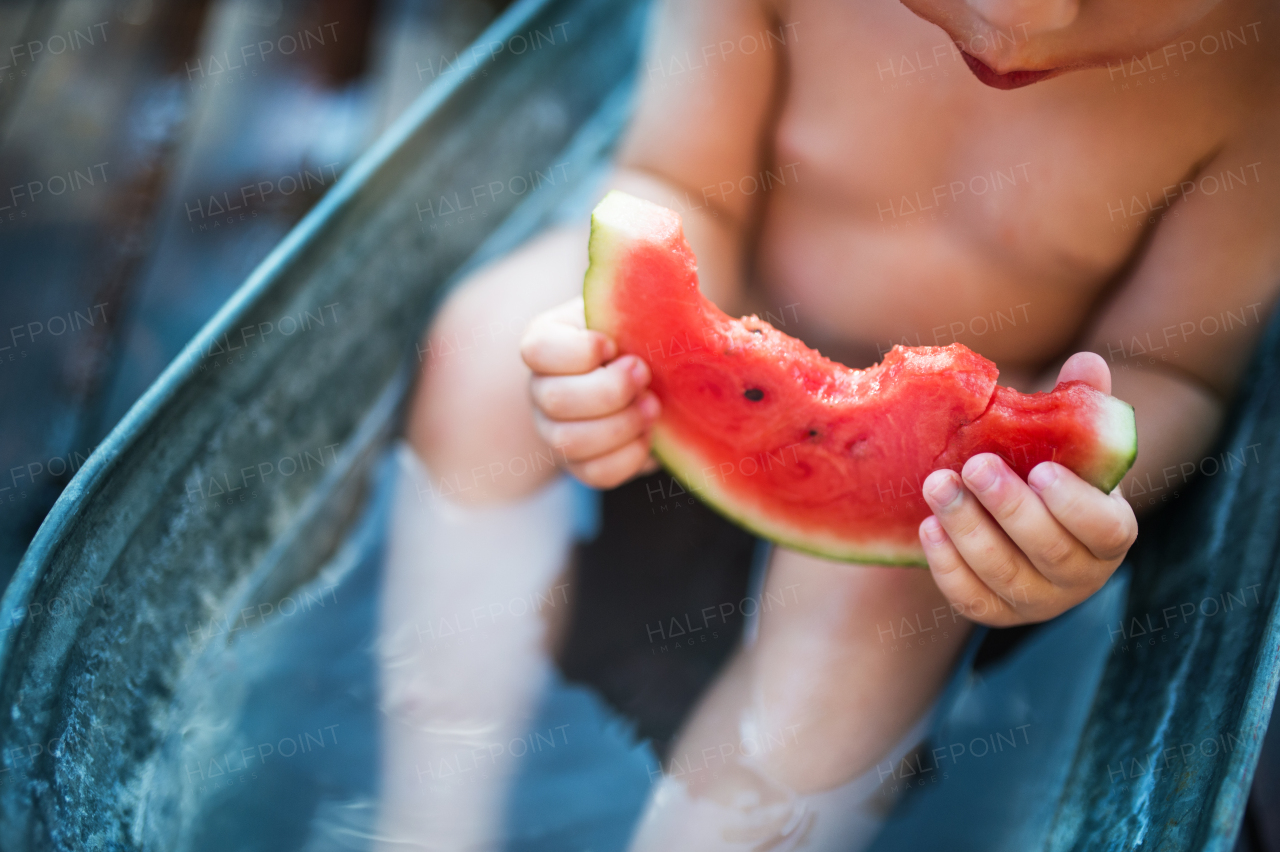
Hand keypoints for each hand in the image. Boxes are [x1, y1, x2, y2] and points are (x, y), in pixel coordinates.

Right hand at [520, 297, 660, 488]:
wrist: (654, 374)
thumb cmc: (642, 332)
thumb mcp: (636, 306)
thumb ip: (643, 291)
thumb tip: (668, 263)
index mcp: (548, 342)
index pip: (537, 350)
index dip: (578, 352)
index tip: (613, 344)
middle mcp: (542, 388)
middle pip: (554, 400)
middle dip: (609, 392)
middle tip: (645, 376)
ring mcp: (556, 429)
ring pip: (570, 442)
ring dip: (621, 426)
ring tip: (653, 408)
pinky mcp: (581, 463)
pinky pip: (593, 474)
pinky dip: (628, 458)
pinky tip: (651, 438)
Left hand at [918, 352, 1138, 626]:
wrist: (1007, 515)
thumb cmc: (1043, 469)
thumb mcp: (1064, 439)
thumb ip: (1080, 403)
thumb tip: (1087, 363)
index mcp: (1109, 532)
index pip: (1105, 529)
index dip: (1074, 505)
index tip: (1041, 470)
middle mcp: (1080, 575)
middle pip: (1048, 552)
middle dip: (1008, 509)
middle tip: (973, 467)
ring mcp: (1037, 600)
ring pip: (1005, 575)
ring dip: (968, 531)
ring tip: (937, 486)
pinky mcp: (995, 612)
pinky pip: (972, 599)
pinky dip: (948, 567)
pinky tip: (928, 528)